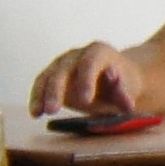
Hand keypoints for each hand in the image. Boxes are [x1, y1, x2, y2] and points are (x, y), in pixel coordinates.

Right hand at [32, 42, 146, 119]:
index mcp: (99, 52)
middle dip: (57, 90)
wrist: (117, 80)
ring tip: (37, 113)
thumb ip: (124, 90)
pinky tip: (34, 113)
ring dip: (41, 95)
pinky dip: (37, 98)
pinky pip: (41, 85)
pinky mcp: (52, 75)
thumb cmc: (125, 85)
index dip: (86, 81)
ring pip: (48, 76)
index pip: (90, 63)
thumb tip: (119, 89)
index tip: (86, 100)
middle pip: (64, 70)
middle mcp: (77, 54)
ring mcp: (62, 63)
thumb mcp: (130, 89)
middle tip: (53, 110)